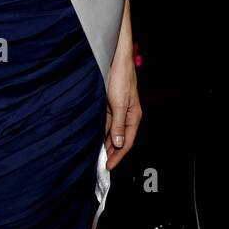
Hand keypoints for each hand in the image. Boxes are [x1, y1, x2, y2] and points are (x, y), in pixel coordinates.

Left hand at [104, 42, 140, 169]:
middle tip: (100, 165)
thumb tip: (119, 143)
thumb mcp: (119, 103)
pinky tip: (94, 138)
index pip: (126, 143)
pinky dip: (101, 132)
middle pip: (119, 139)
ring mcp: (118, 111)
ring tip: (96, 155)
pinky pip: (106, 123)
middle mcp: (127, 116)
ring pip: (111, 132)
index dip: (118, 156)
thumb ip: (118, 124)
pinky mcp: (110, 105)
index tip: (109, 167)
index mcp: (133, 117)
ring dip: (105, 143)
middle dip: (111, 153)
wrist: (116, 61)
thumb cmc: (122, 78)